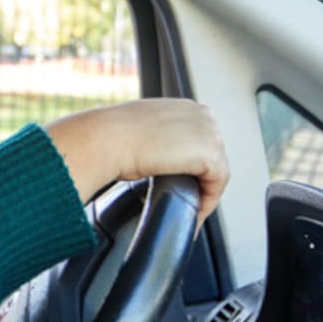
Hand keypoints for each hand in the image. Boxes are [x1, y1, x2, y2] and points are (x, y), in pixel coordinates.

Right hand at [43, 99, 228, 224]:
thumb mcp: (138, 129)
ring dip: (202, 194)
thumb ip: (155, 137)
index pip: (199, 142)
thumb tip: (152, 154)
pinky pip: (216, 187)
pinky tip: (189, 214)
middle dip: (199, 181)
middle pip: (210, 157)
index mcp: (185, 107)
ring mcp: (210, 133)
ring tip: (187, 211)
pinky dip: (205, 204)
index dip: (191, 167)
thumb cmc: (111, 136)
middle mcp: (202, 115)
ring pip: (215, 172)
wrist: (106, 139)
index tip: (180, 185)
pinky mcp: (211, 155)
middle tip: (184, 202)